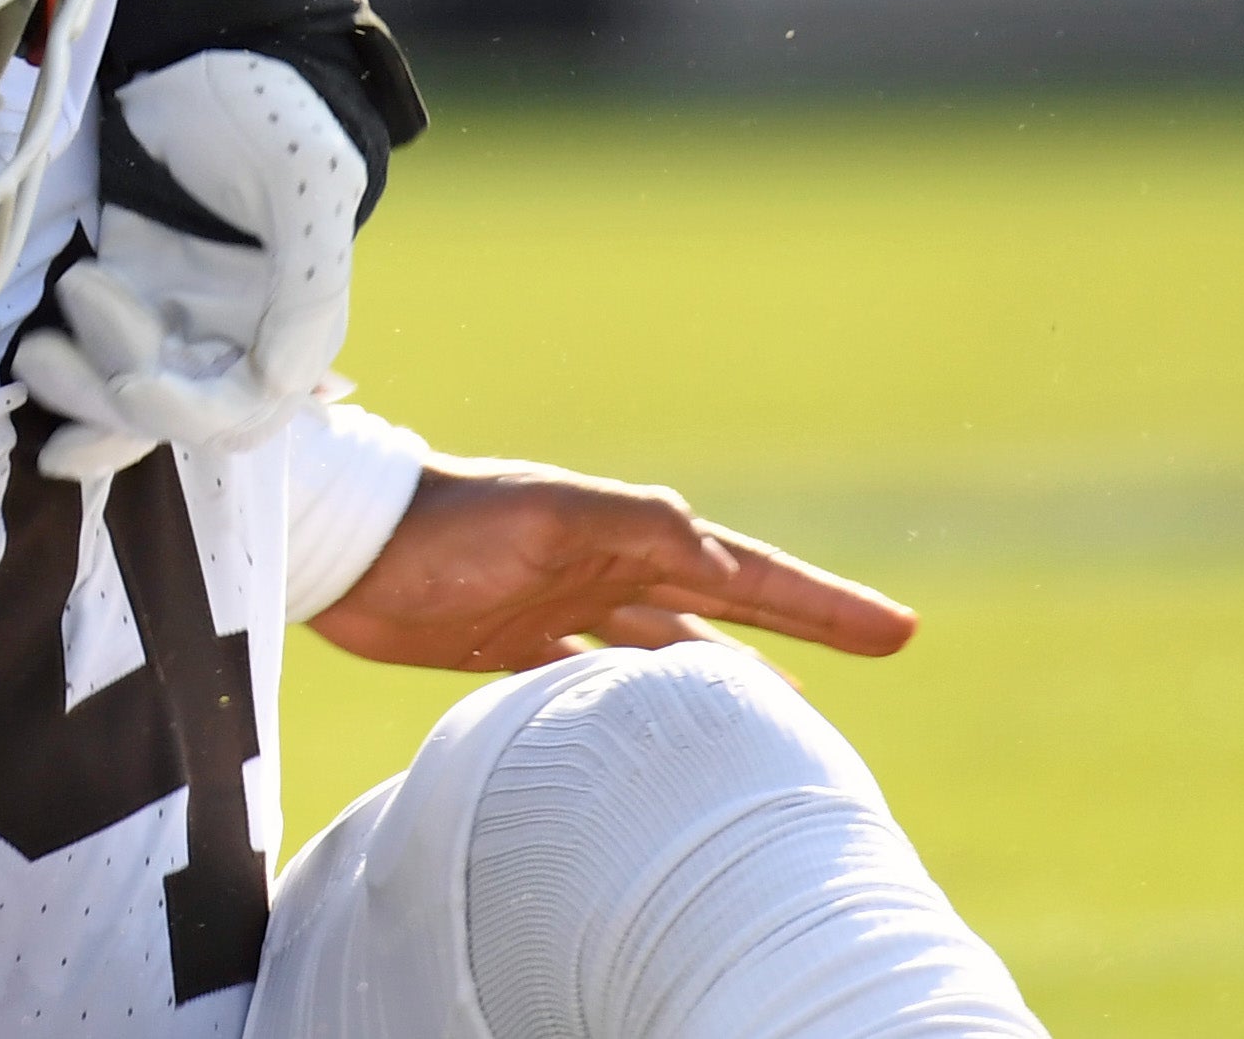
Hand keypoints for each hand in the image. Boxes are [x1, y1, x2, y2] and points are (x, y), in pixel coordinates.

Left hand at [10, 47, 359, 481]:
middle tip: (53, 357)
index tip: (131, 383)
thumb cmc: (270, 105)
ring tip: (35, 354)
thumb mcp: (304, 178)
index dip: (191, 411)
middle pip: (182, 413)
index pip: (249, 405)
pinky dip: (71, 372)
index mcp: (297, 316)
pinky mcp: (130, 282)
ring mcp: (181, 308)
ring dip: (82, 393)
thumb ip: (308, 283)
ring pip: (134, 393)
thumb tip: (282, 382)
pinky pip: (100, 352)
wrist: (204, 43)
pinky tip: (31, 361)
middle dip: (116, 404)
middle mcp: (241, 328)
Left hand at [311, 457, 915, 673]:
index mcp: (628, 535)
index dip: (819, 602)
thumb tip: (718, 554)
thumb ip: (632, 528)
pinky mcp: (512, 645)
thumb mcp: (548, 516)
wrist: (346, 546)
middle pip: (729, 606)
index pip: (746, 572)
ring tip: (787, 707)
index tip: (896, 629)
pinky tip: (662, 728)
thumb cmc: (444, 522)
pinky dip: (638, 700)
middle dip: (805, 625)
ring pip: (671, 648)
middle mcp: (607, 570)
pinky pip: (597, 679)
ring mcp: (564, 608)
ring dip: (727, 671)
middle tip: (884, 644)